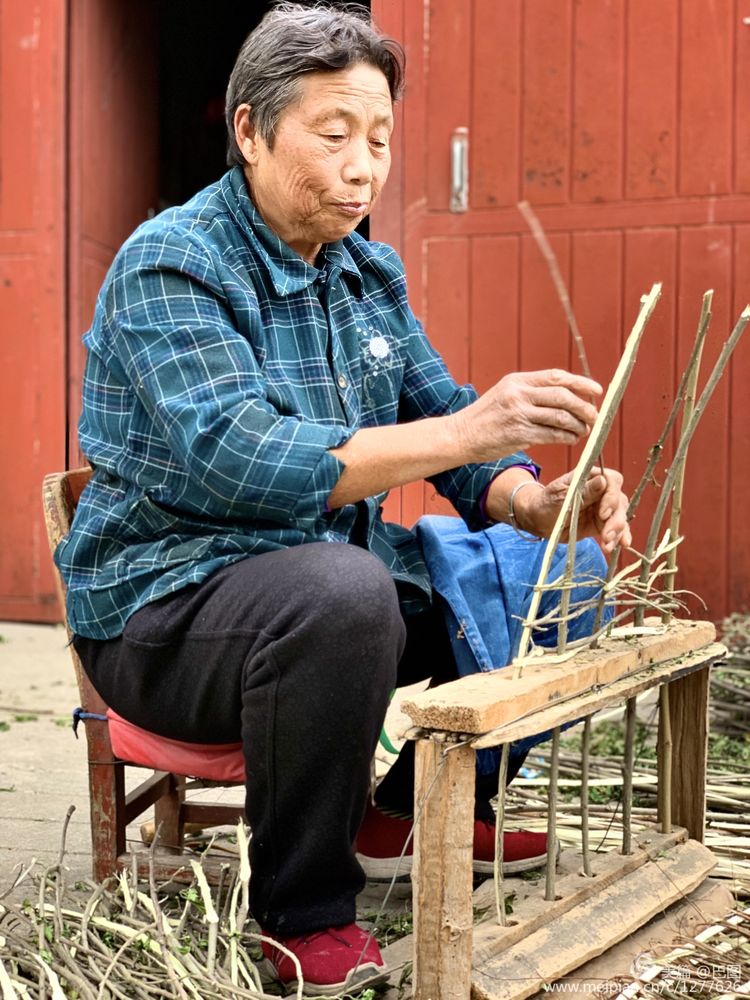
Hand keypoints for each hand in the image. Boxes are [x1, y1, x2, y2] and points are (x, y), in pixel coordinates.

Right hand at [453, 369, 601, 462]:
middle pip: (563, 396)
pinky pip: (551, 435)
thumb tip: (566, 397)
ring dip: (578, 425)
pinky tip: (571, 439)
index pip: (556, 377)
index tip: (596, 391)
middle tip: (595, 416)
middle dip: (584, 407)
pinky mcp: (519, 434)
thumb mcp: (506, 394)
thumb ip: (532, 393)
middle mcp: (519, 394)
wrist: (461, 435)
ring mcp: (519, 414)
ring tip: (584, 430)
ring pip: (560, 417)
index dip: (581, 383)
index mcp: (517, 381)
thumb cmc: (486, 417)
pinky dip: (566, 437)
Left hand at [515, 467, 630, 553]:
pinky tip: (621, 545)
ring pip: (619, 517)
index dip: (612, 497)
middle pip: (619, 501)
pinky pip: (615, 529)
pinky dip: (619, 537)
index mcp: (591, 477)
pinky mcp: (602, 523)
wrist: (539, 520)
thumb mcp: (561, 496)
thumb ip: (584, 491)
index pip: (612, 481)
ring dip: (617, 532)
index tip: (603, 513)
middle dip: (616, 520)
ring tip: (607, 545)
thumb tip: (603, 480)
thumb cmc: (547, 502)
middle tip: (607, 535)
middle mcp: (602, 491)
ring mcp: (604, 507)